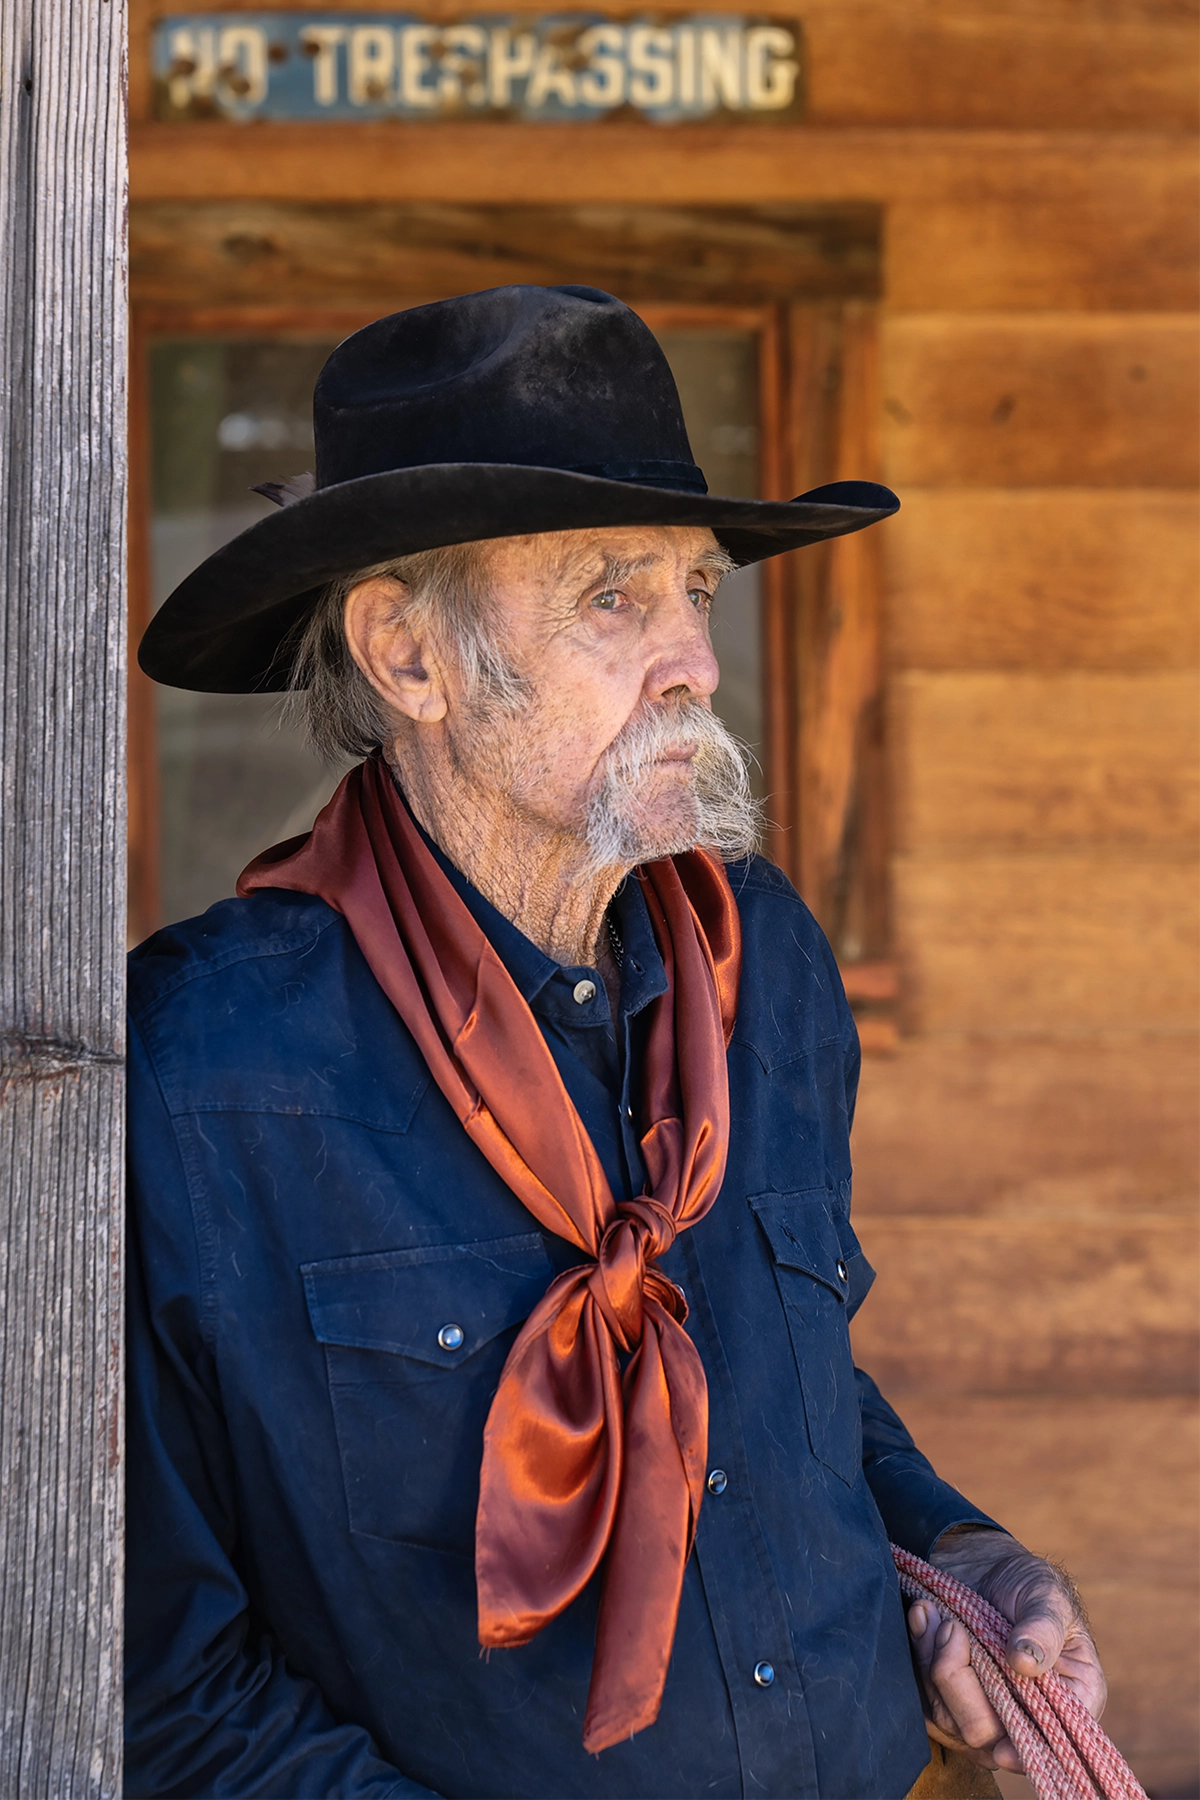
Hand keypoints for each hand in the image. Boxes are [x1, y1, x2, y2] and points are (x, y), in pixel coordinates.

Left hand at [906, 1526, 1106, 1771]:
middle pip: (984, 1734)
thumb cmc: (1028, 1583)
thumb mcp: (1047, 1595)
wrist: (986, 1564)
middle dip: (960, 1683)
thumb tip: (1025, 1663)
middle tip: (952, 1629)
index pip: (1049, 1742)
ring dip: (935, 1662)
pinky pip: (923, 1700)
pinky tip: (923, 1616)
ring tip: (934, 1614)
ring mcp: (985, 1711)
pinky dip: (919, 1656)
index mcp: (1070, 1699)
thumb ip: (1042, 1628)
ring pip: (947, 1718)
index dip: (1020, 1750)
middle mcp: (1028, 1717)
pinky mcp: (949, 1699)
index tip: (997, 1743)